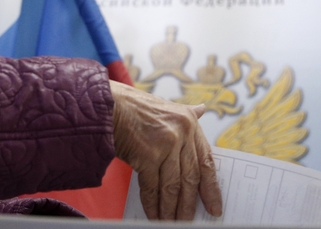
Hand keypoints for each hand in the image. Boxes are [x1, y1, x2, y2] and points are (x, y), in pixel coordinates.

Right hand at [109, 80, 221, 220]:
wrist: (106, 104)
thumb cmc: (133, 106)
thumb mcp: (166, 106)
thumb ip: (186, 114)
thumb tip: (202, 109)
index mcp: (189, 122)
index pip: (207, 161)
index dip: (211, 188)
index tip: (214, 206)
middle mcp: (181, 133)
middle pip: (190, 177)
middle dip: (189, 204)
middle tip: (189, 220)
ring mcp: (165, 144)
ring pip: (172, 186)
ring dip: (171, 209)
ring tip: (171, 222)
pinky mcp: (147, 155)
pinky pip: (152, 187)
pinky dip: (153, 204)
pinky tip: (153, 215)